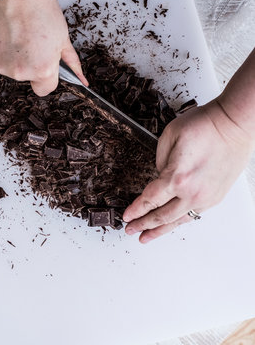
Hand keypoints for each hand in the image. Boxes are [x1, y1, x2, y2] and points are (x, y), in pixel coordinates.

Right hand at [0, 0, 87, 95]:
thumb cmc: (37, 5)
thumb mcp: (62, 35)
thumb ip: (70, 61)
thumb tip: (81, 78)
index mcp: (41, 69)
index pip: (44, 89)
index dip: (45, 76)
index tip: (42, 64)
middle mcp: (18, 71)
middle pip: (23, 76)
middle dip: (26, 61)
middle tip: (27, 37)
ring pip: (4, 66)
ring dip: (8, 54)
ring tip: (12, 30)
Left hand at [123, 99, 254, 242]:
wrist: (234, 124)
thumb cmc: (205, 125)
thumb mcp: (169, 137)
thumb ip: (159, 162)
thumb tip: (158, 177)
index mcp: (177, 177)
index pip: (149, 200)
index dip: (135, 210)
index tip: (126, 217)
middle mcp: (192, 192)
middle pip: (161, 215)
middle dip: (143, 224)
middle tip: (130, 230)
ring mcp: (206, 197)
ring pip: (177, 220)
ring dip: (160, 230)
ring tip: (146, 237)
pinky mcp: (215, 197)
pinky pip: (192, 214)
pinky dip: (178, 222)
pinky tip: (170, 224)